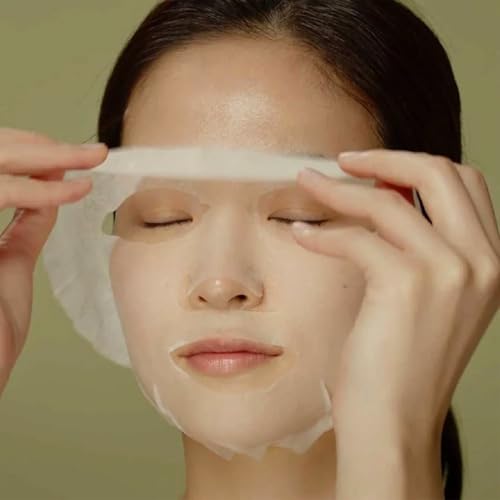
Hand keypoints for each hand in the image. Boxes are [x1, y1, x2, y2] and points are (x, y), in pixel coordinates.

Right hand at [0, 128, 107, 396]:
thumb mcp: (10, 267)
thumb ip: (24, 230)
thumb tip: (48, 198)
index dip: (25, 155)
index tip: (65, 156)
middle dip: (34, 146)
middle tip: (83, 150)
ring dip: (43, 156)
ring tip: (88, 157)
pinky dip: (41, 192)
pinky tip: (74, 188)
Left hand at [292, 149, 499, 438]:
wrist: (394, 424)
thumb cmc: (399, 364)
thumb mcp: (427, 300)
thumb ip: (419, 248)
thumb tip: (383, 201)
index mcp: (490, 262)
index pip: (464, 184)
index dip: (415, 165)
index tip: (373, 167)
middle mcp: (482, 261)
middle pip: (439, 173)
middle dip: (385, 157)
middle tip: (341, 159)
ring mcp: (450, 272)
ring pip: (388, 200)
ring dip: (338, 188)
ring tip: (306, 184)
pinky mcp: (408, 286)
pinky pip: (357, 238)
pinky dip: (322, 233)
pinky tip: (301, 236)